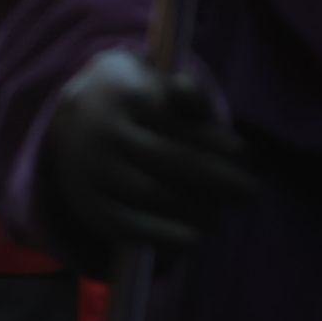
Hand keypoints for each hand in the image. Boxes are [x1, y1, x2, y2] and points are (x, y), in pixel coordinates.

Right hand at [46, 49, 256, 252]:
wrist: (72, 119)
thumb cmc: (134, 102)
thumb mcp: (154, 81)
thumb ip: (185, 91)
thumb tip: (192, 98)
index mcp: (120, 93)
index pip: (172, 118)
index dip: (210, 138)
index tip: (242, 152)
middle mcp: (100, 130)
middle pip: (164, 158)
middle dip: (214, 178)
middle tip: (250, 192)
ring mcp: (89, 168)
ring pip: (147, 193)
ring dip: (194, 208)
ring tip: (219, 215)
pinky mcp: (87, 202)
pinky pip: (125, 225)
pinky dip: (162, 236)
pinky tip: (193, 239)